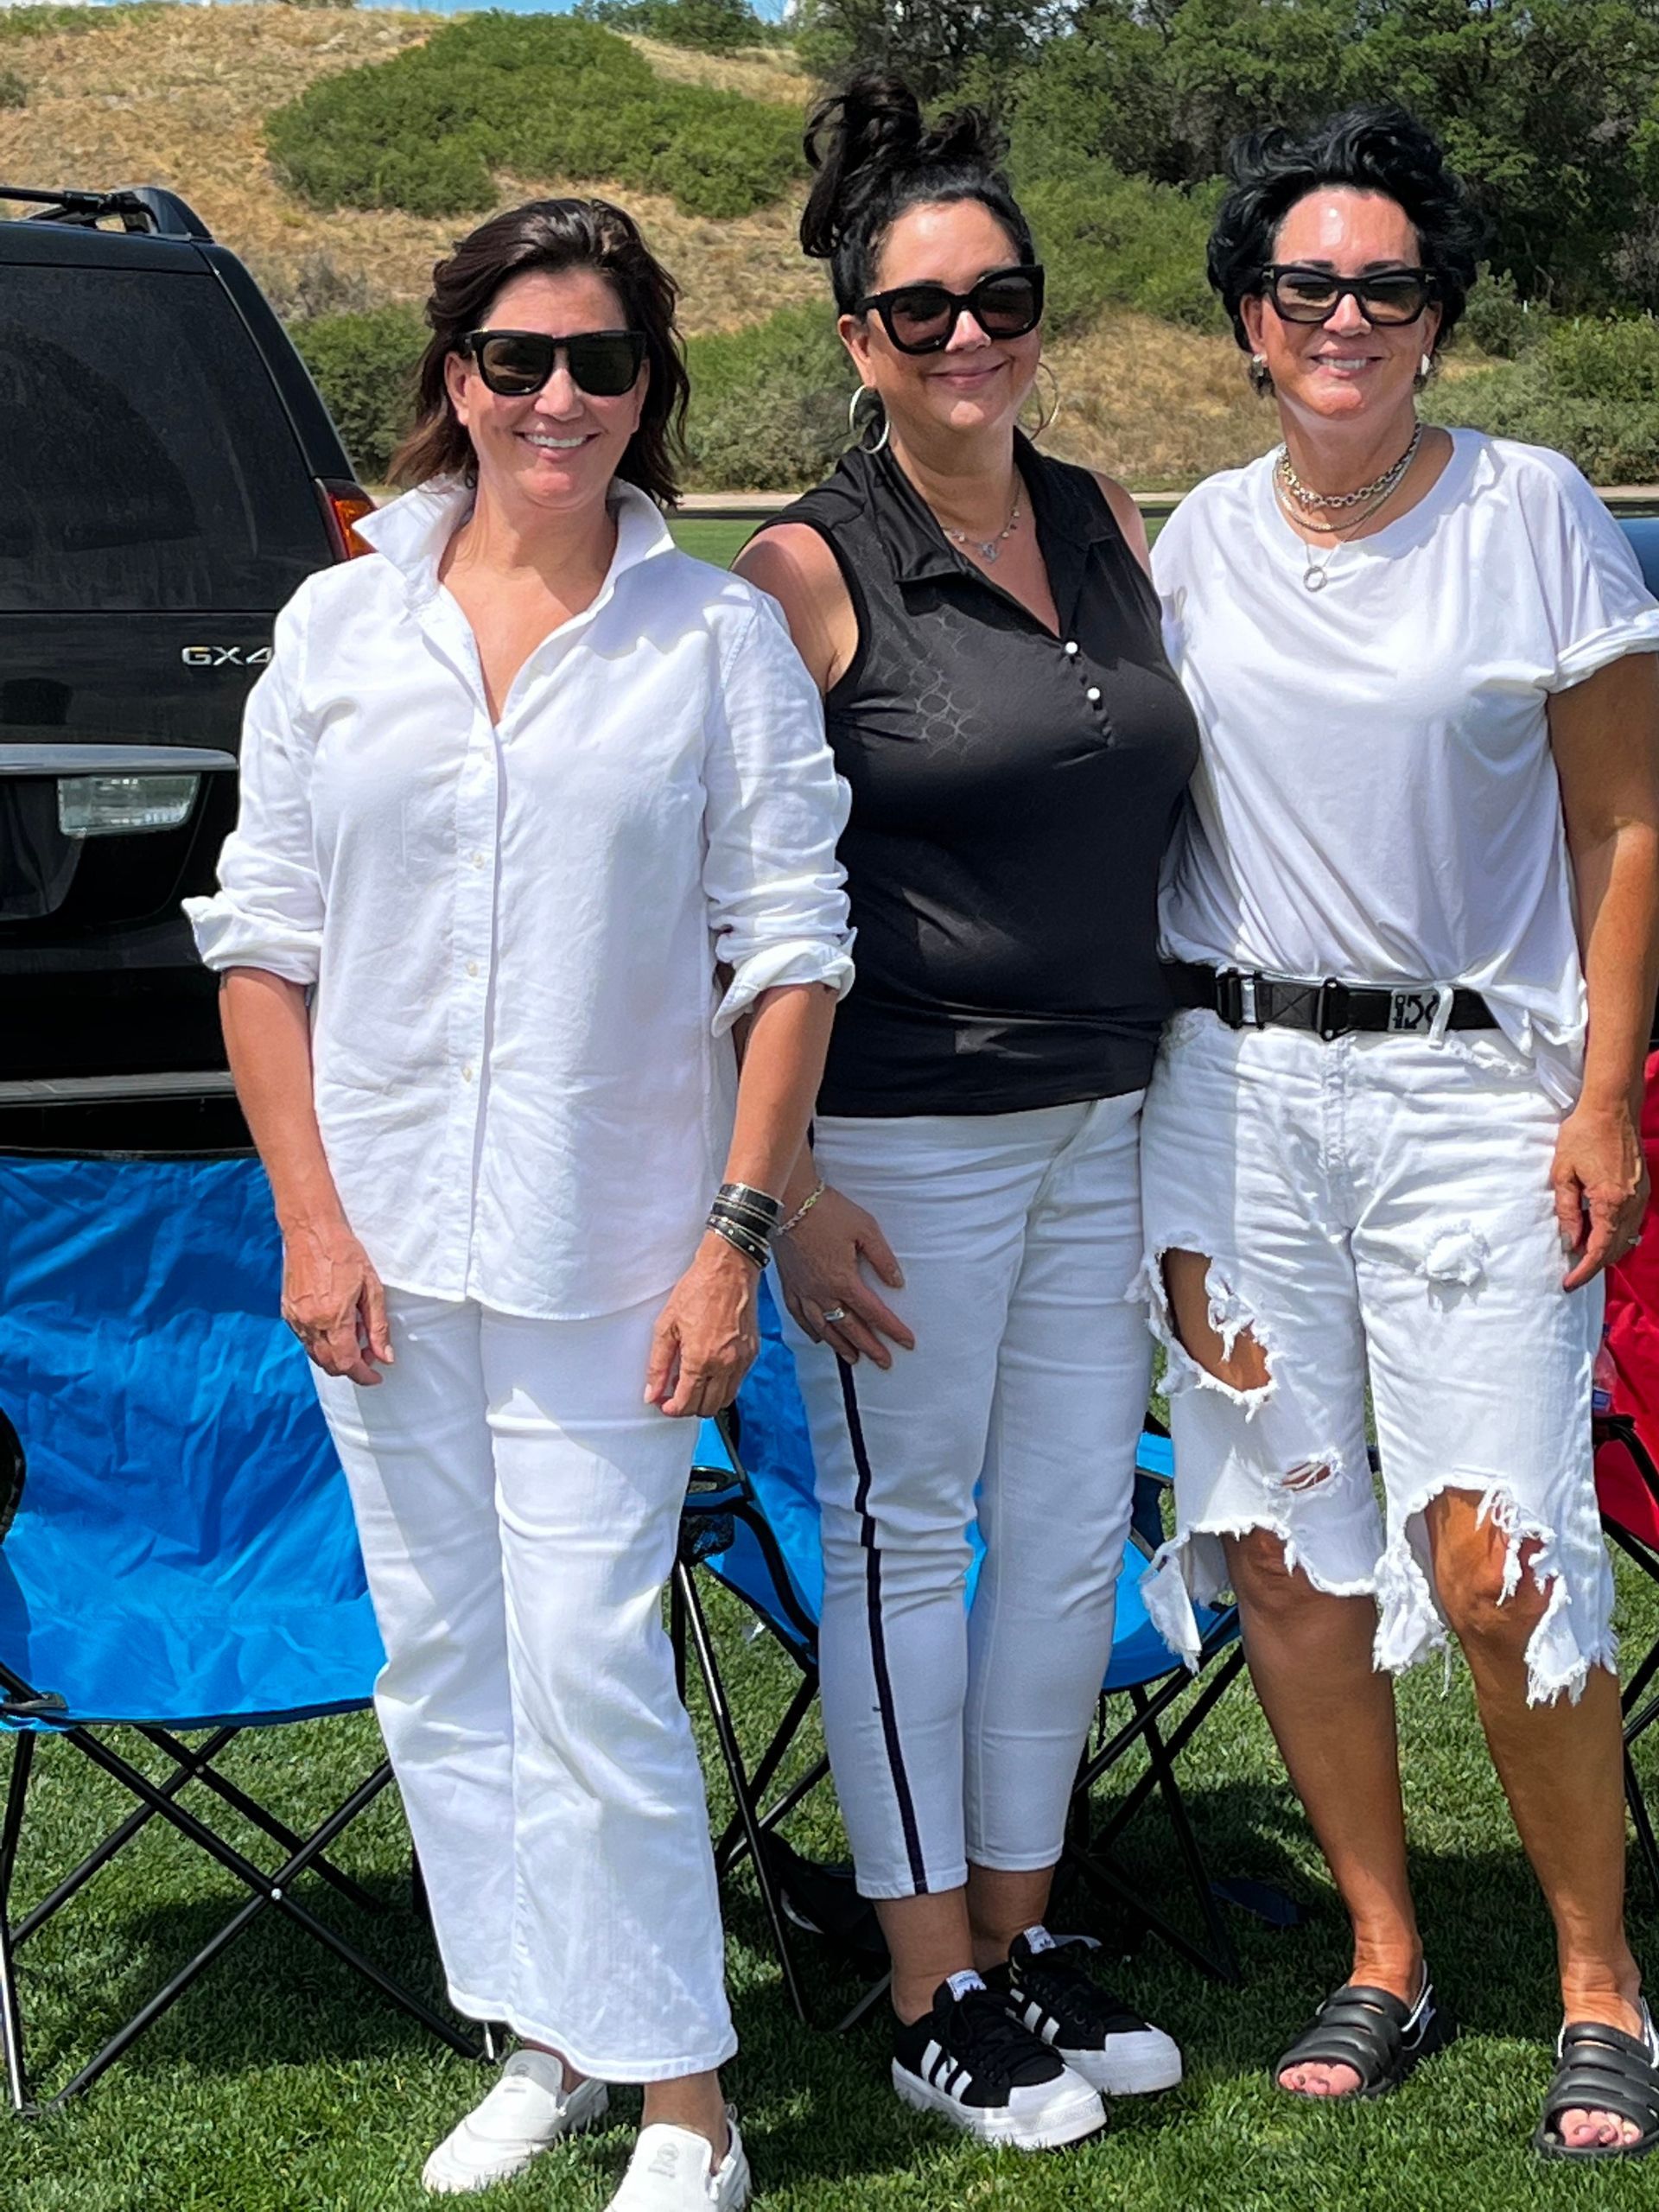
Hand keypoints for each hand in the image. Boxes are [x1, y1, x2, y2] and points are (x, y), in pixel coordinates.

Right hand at [282, 1217, 392, 1384]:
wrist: (311, 1231)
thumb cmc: (345, 1254)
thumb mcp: (371, 1289)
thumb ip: (378, 1327)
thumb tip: (385, 1356)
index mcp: (333, 1318)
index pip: (346, 1363)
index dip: (363, 1375)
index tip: (376, 1376)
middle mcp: (309, 1323)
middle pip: (329, 1364)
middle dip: (351, 1367)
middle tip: (369, 1353)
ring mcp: (295, 1319)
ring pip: (315, 1355)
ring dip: (336, 1356)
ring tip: (355, 1335)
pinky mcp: (287, 1313)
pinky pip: (305, 1340)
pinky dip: (322, 1343)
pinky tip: (336, 1326)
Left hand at [645, 1233, 760, 1418]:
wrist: (729, 1270)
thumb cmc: (697, 1291)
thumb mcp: (666, 1326)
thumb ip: (657, 1365)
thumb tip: (651, 1393)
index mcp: (701, 1359)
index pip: (687, 1403)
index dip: (671, 1409)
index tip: (663, 1403)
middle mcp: (725, 1365)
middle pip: (707, 1408)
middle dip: (688, 1407)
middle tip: (675, 1393)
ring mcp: (742, 1361)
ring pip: (725, 1400)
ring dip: (707, 1399)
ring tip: (691, 1381)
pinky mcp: (752, 1353)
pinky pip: (737, 1383)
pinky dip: (722, 1385)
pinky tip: (709, 1369)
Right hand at [773, 1183, 913, 1366]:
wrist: (789, 1201)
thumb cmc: (828, 1211)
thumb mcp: (866, 1229)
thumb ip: (883, 1258)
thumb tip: (896, 1282)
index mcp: (844, 1280)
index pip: (874, 1313)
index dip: (893, 1329)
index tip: (907, 1342)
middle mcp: (823, 1293)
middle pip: (850, 1328)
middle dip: (870, 1347)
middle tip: (884, 1362)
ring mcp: (804, 1291)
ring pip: (825, 1328)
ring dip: (841, 1345)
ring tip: (854, 1359)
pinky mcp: (789, 1285)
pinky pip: (800, 1317)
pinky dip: (811, 1331)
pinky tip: (819, 1339)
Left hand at [1553, 1099, 1648, 1289]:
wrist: (1611, 1108)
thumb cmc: (1583, 1135)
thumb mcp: (1563, 1174)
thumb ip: (1567, 1211)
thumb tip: (1570, 1242)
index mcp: (1610, 1201)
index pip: (1599, 1249)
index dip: (1584, 1270)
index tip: (1569, 1283)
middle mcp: (1631, 1203)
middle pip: (1616, 1248)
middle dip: (1595, 1265)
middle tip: (1573, 1274)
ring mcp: (1641, 1196)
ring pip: (1626, 1237)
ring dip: (1606, 1251)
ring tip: (1582, 1256)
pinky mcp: (1642, 1189)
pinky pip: (1632, 1222)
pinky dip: (1616, 1234)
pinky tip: (1599, 1233)